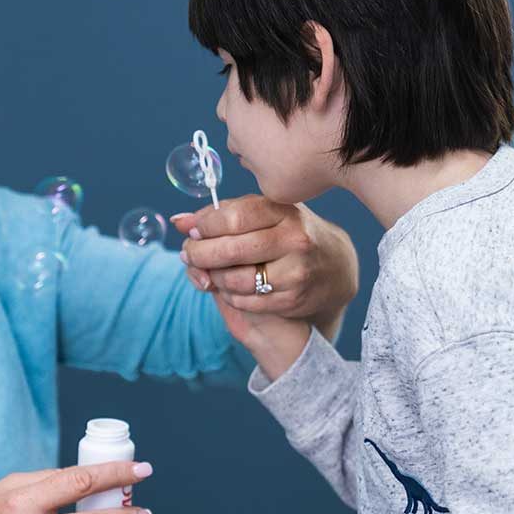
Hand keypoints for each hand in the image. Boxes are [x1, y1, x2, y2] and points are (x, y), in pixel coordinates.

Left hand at [172, 196, 358, 341]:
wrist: (334, 267)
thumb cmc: (287, 234)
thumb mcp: (264, 214)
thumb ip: (223, 214)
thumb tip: (179, 221)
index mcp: (283, 211)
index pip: (232, 217)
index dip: (203, 225)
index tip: (192, 230)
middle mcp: (293, 239)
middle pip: (229, 250)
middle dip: (198, 253)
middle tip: (187, 254)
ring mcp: (295, 271)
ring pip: (233, 280)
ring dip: (212, 277)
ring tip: (209, 271)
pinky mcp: (292, 299)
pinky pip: (244, 301)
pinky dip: (228, 295)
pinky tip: (229, 287)